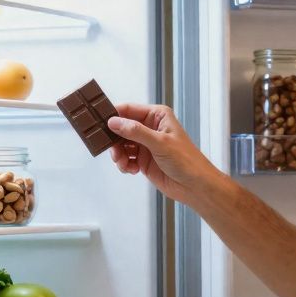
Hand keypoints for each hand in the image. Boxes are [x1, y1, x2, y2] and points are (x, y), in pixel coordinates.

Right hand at [106, 103, 224, 206]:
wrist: (195, 186)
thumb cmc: (186, 161)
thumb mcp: (160, 143)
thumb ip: (136, 131)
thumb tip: (114, 122)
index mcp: (157, 116)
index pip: (129, 110)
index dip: (114, 115)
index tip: (99, 123)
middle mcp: (150, 128)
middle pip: (121, 128)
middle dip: (114, 140)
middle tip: (112, 151)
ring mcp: (146, 144)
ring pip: (121, 145)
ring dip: (118, 155)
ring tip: (122, 163)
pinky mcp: (143, 160)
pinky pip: (125, 159)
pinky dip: (124, 164)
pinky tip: (131, 170)